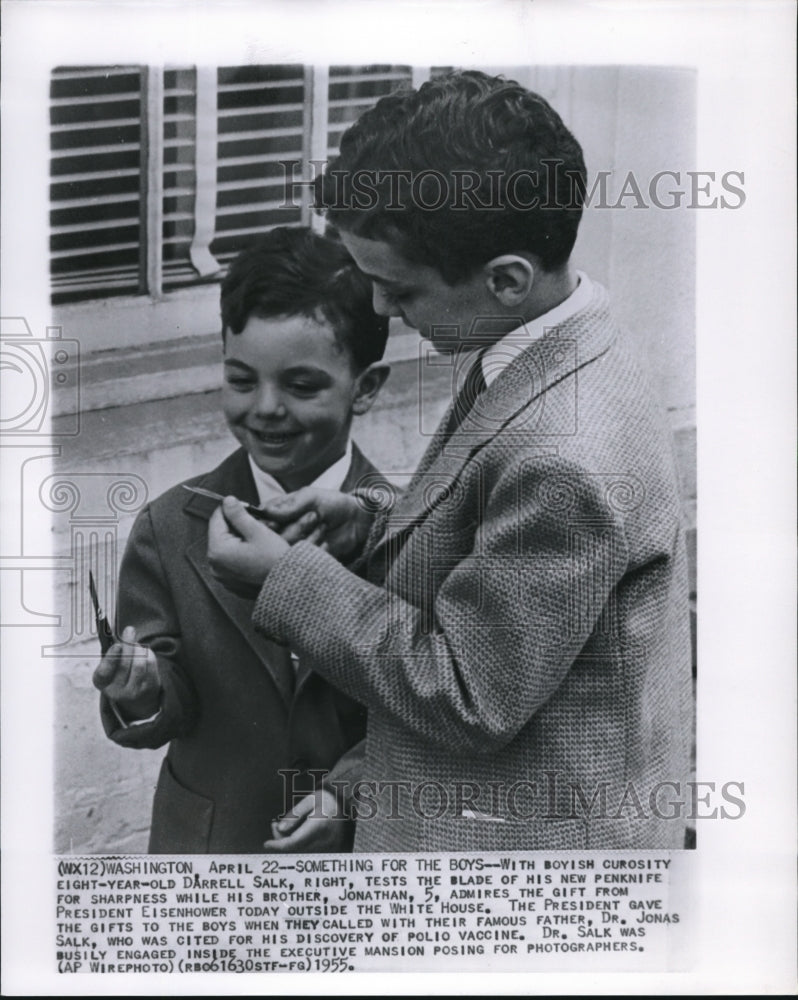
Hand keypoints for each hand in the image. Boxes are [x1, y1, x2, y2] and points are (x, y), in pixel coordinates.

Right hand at [92, 625, 160, 718]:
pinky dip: (148, 653)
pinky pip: (150, 664)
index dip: (110, 659)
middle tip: (129, 630)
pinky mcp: (150, 687)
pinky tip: (144, 651)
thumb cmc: (119, 674)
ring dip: (138, 648)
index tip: (117, 645)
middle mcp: (116, 692)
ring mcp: (134, 692)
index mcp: (102, 684)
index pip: (103, 673)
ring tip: (136, 644)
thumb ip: (113, 651)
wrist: (137, 698)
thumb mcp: (110, 666)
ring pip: (138, 664)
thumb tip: (126, 631)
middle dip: (127, 644)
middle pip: (124, 664)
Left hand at [207, 497, 289, 596]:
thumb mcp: (257, 531)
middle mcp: (214, 566)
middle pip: (220, 534)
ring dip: (239, 539)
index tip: (244, 506)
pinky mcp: (230, 582)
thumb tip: (228, 501)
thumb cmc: (274, 559)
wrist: (288, 585)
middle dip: (235, 525)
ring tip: (257, 539)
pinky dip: (241, 553)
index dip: (230, 508)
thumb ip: (239, 514)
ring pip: (226, 547)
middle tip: (255, 524)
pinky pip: (231, 561)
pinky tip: (256, 553)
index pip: (216, 519)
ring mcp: (222, 576)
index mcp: (218, 551)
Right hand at [260, 488, 374, 558]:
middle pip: (273, 538)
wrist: (356, 520)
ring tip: (323, 525)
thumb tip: (267, 513)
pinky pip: (301, 559)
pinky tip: (326, 538)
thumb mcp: (311, 497)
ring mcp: (293, 545)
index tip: (277, 523)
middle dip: (295, 528)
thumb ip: (290, 505)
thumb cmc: (332, 503)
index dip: (267, 525)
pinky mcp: (305, 558)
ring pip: (287, 550)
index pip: (261, 522)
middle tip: (314, 516)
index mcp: (279, 512)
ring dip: (308, 536)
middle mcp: (283, 530)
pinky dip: (316, 547)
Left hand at [263, 789, 350, 852]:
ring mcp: (328, 847)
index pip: (294, 842)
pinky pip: (309, 853)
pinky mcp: (330, 850)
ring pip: (301, 853)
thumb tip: (279, 829)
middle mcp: (324, 840)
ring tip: (282, 827)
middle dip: (281, 841)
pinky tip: (292, 834)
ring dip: (288, 844)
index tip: (266, 843)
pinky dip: (297, 847)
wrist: (350, 804)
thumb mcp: (310, 800)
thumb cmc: (328, 799)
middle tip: (274, 825)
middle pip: (295, 850)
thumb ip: (295, 815)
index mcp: (319, 825)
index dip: (278, 845)